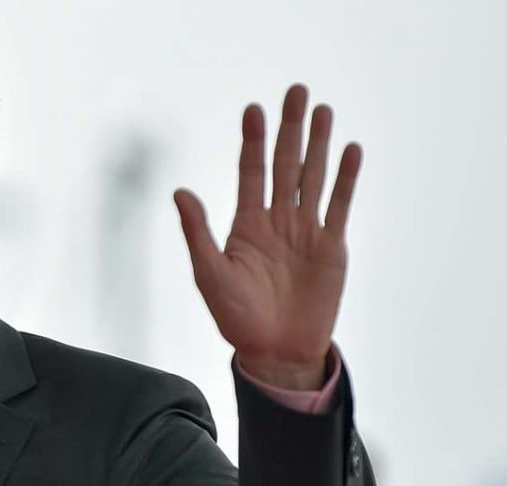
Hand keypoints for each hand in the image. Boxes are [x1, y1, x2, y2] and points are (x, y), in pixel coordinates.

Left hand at [174, 84, 361, 389]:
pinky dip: (345, 179)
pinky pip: (339, 205)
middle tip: (296, 91)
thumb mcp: (209, 273)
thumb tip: (179, 192)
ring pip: (313, 177)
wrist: (274, 350)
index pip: (250, 172)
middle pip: (284, 164)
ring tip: (322, 109)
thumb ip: (198, 232)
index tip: (254, 109)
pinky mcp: (331, 246)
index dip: (253, 141)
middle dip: (290, 129)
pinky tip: (349, 150)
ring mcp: (305, 230)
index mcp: (246, 224)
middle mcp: (277, 220)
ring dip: (318, 144)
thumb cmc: (236, 316)